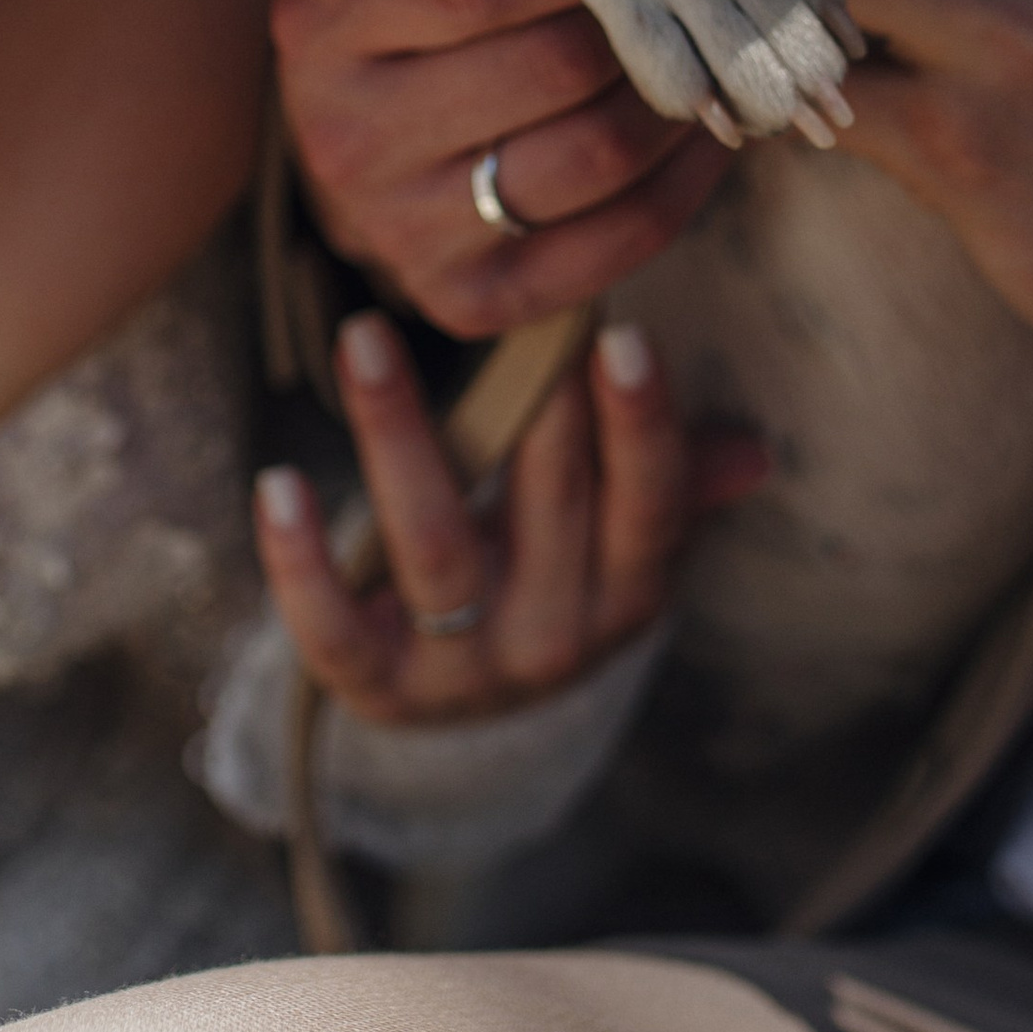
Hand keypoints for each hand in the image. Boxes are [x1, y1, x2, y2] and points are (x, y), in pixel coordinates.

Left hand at [254, 309, 766, 723]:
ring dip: (398, 436)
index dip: (639, 426)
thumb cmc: (555, 583)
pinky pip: (333, 629)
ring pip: (434, 546)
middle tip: (495, 306)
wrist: (469, 725)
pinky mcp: (375, 689)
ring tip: (363, 338)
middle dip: (526, 402)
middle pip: (547, 508)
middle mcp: (553, 640)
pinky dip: (300, 562)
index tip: (619, 335)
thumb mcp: (620, 548)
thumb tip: (756, 453)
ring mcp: (461, 671)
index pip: (648, 506)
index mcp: (625, 595)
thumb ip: (676, 489)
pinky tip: (277, 484)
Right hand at [273, 0, 728, 337]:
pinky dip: (687, 183)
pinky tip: (703, 130)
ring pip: (594, 157)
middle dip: (642, 19)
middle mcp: (343, 130)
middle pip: (552, 69)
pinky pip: (616, 245)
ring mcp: (401, 228)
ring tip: (704, 50)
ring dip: (679, 98)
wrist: (349, 122)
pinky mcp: (467, 299)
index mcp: (323, 10)